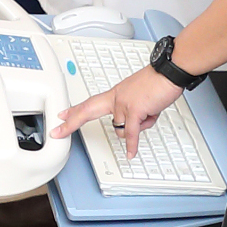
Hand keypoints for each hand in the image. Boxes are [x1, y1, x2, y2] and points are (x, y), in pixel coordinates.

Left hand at [54, 63, 185, 159]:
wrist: (168, 73)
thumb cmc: (158, 83)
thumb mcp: (138, 96)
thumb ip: (131, 110)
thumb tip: (132, 125)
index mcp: (115, 94)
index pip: (90, 103)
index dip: (75, 110)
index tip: (62, 115)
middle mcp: (116, 98)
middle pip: (87, 111)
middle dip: (71, 122)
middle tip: (57, 131)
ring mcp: (123, 104)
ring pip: (121, 128)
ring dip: (139, 126)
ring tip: (151, 110)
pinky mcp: (135, 110)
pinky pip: (131, 133)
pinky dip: (132, 144)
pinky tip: (130, 154)